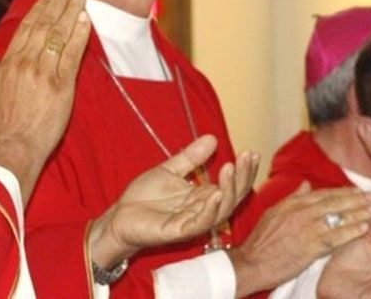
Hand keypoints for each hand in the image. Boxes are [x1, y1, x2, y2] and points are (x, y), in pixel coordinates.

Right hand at [0, 0, 90, 202]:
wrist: (13, 148)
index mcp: (8, 63)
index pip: (26, 29)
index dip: (39, 10)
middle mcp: (26, 62)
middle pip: (45, 26)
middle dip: (59, 4)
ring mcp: (45, 72)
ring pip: (60, 35)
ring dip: (71, 13)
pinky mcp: (62, 86)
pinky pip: (73, 54)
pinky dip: (80, 35)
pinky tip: (86, 21)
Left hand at [89, 135, 259, 267]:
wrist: (120, 216)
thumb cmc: (144, 198)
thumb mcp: (169, 170)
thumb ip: (191, 158)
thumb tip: (212, 138)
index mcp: (202, 196)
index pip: (231, 185)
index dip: (243, 170)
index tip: (251, 151)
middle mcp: (202, 209)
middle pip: (232, 196)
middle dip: (243, 177)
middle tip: (248, 156)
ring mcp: (192, 222)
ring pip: (221, 210)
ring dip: (229, 190)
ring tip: (231, 168)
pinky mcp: (178, 231)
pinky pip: (200, 223)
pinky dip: (210, 210)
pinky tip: (216, 193)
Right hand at [230, 184, 370, 296]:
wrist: (252, 262)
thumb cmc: (260, 240)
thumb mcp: (272, 212)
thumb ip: (291, 198)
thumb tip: (305, 184)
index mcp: (291, 203)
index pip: (322, 194)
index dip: (342, 192)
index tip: (357, 190)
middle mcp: (300, 213)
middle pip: (334, 203)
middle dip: (356, 199)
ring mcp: (306, 229)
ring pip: (338, 218)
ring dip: (359, 213)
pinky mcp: (310, 247)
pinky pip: (336, 237)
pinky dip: (351, 232)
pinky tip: (364, 229)